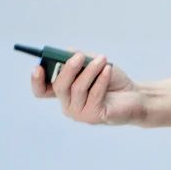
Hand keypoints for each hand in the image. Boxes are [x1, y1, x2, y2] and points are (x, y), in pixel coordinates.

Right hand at [30, 49, 146, 125]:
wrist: (134, 95)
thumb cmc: (111, 79)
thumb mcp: (94, 64)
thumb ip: (80, 59)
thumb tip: (67, 53)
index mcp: (64, 91)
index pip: (42, 90)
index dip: (36, 81)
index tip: (38, 67)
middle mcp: (68, 104)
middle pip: (59, 87)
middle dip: (69, 68)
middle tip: (80, 55)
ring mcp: (79, 113)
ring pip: (78, 89)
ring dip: (90, 71)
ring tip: (103, 59)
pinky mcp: (94, 117)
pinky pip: (94, 95)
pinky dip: (101, 79)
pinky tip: (108, 69)